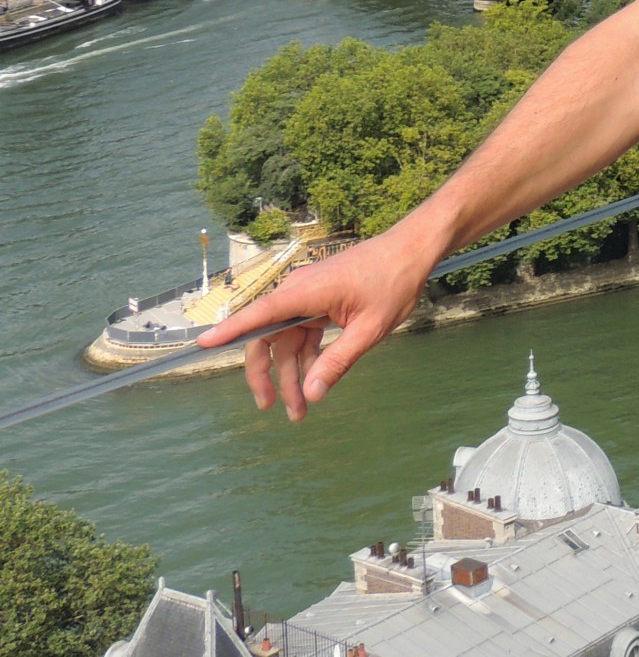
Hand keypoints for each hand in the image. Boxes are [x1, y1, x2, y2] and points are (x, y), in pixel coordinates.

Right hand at [197, 217, 442, 420]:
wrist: (412, 251)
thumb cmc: (394, 282)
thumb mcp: (370, 328)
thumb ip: (339, 361)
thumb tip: (312, 392)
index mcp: (306, 292)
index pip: (260, 314)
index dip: (230, 330)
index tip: (202, 344)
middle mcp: (300, 293)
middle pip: (269, 336)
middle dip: (266, 374)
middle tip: (270, 407)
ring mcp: (309, 297)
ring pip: (288, 341)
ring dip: (291, 374)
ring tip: (300, 410)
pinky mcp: (321, 301)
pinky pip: (304, 333)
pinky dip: (307, 358)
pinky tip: (314, 382)